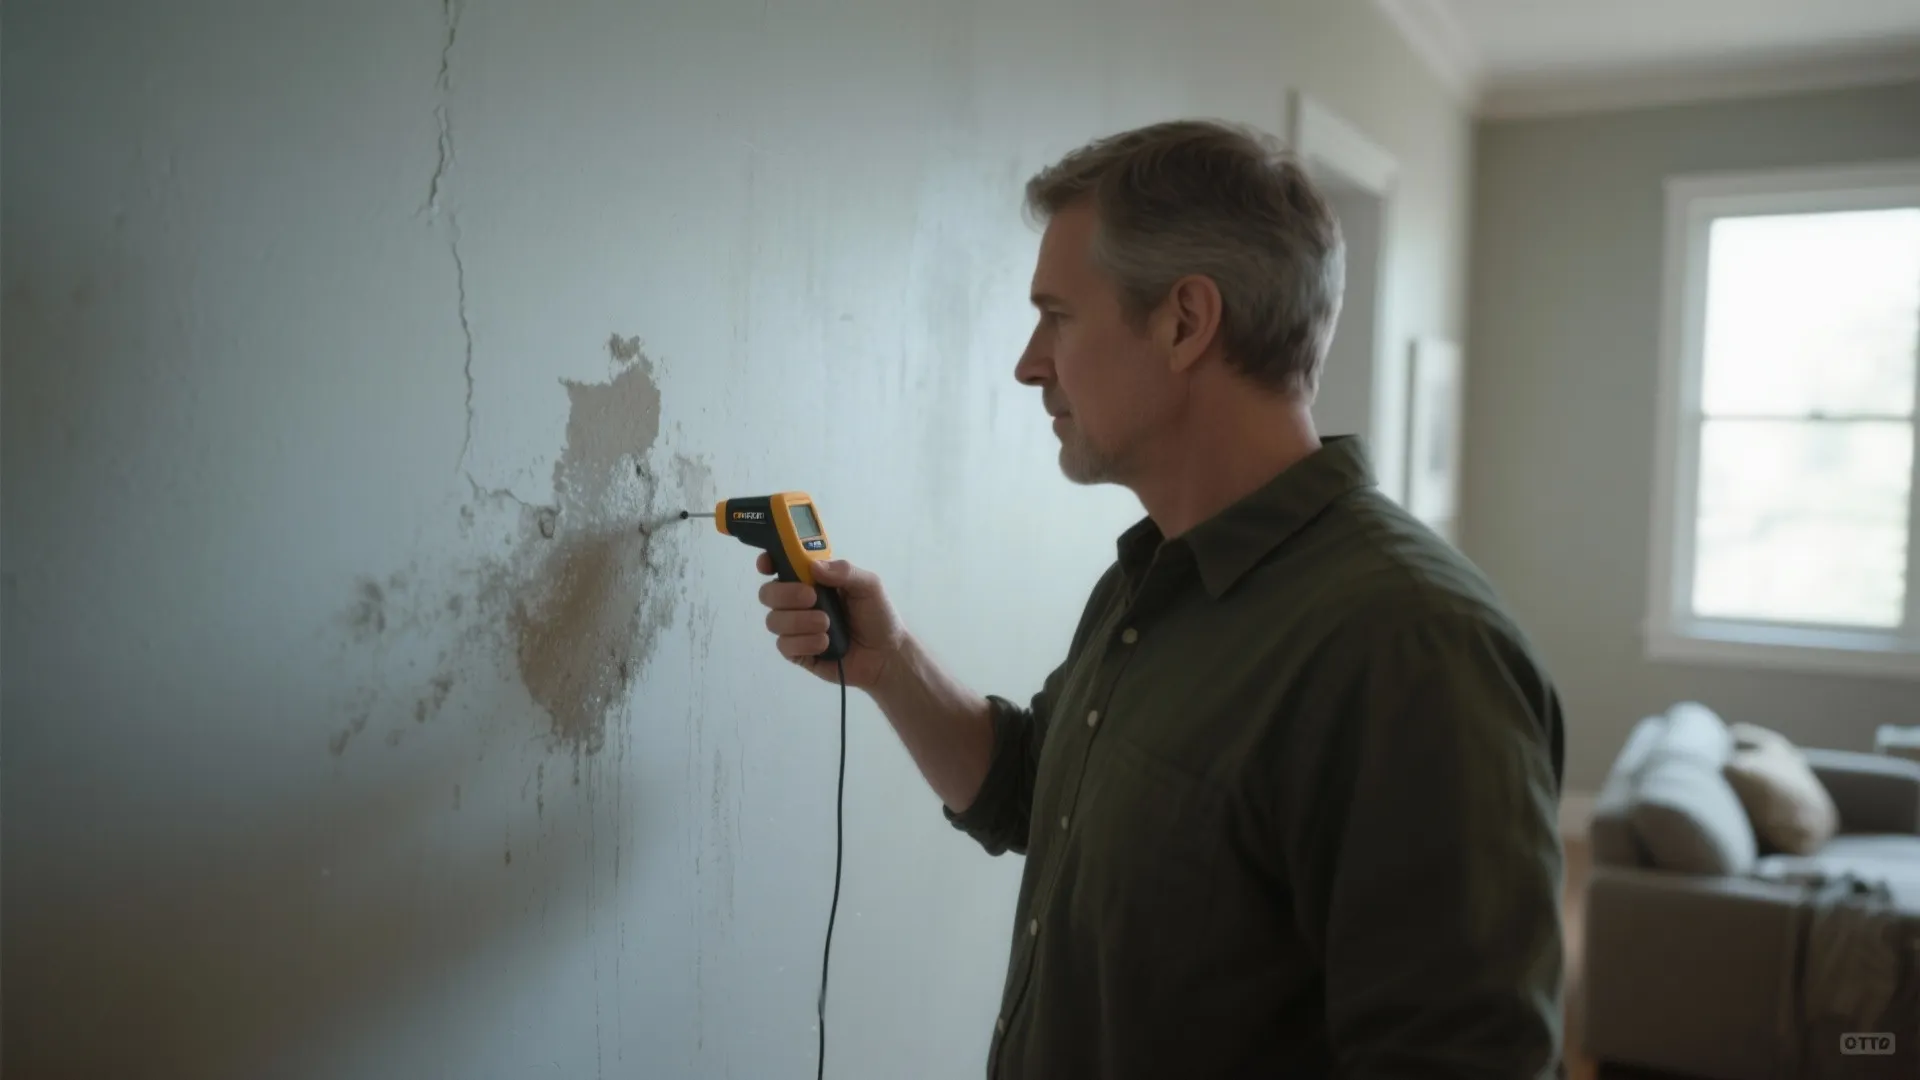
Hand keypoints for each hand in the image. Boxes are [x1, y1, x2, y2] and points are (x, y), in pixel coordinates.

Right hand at [755, 553, 905, 688]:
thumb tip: (814, 567)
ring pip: (774, 621)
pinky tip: (825, 643)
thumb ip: (845, 571)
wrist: (886, 655)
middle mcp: (798, 602)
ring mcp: (796, 628)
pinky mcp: (798, 653)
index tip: (768, 564)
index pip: (780, 566)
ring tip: (827, 625)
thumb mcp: (869, 585)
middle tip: (811, 598)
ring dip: (800, 621)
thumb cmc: (878, 616)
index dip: (768, 562)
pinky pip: (784, 646)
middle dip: (786, 594)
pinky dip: (804, 643)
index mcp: (812, 580)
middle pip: (768, 593)